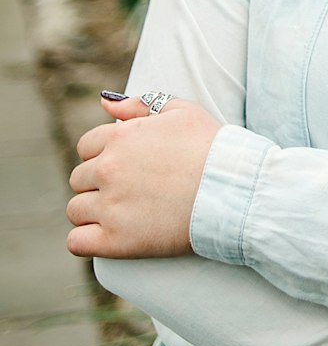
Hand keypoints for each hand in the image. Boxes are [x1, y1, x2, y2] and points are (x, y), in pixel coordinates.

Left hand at [66, 94, 220, 260]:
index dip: (104, 157)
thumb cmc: (214, 148)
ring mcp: (110, 206)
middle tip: (130, 192)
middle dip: (99, 184)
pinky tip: (108, 237)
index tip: (127, 168)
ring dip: (93, 212)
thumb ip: (141, 104)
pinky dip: (87, 240)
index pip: (86, 147)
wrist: (234, 191)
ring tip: (124, 215)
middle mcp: (108, 169)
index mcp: (119, 137)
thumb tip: (105, 103)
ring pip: (75, 210)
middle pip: (79, 179)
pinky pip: (77, 242)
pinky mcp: (116, 241)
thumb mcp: (183, 112)